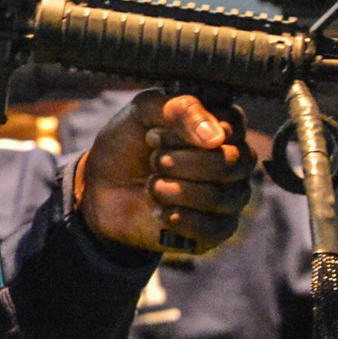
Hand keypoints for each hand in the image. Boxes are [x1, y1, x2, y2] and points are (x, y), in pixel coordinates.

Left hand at [77, 91, 253, 254]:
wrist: (102, 186)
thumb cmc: (129, 143)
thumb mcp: (144, 111)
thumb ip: (180, 109)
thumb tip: (217, 137)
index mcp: (223, 125)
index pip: (231, 128)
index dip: (188, 133)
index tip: (154, 135)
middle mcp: (235, 159)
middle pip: (231, 163)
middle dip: (182, 163)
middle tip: (154, 161)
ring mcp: (230, 195)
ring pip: (221, 197)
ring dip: (175, 191)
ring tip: (152, 185)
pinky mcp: (217, 228)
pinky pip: (215, 228)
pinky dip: (181, 219)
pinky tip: (160, 212)